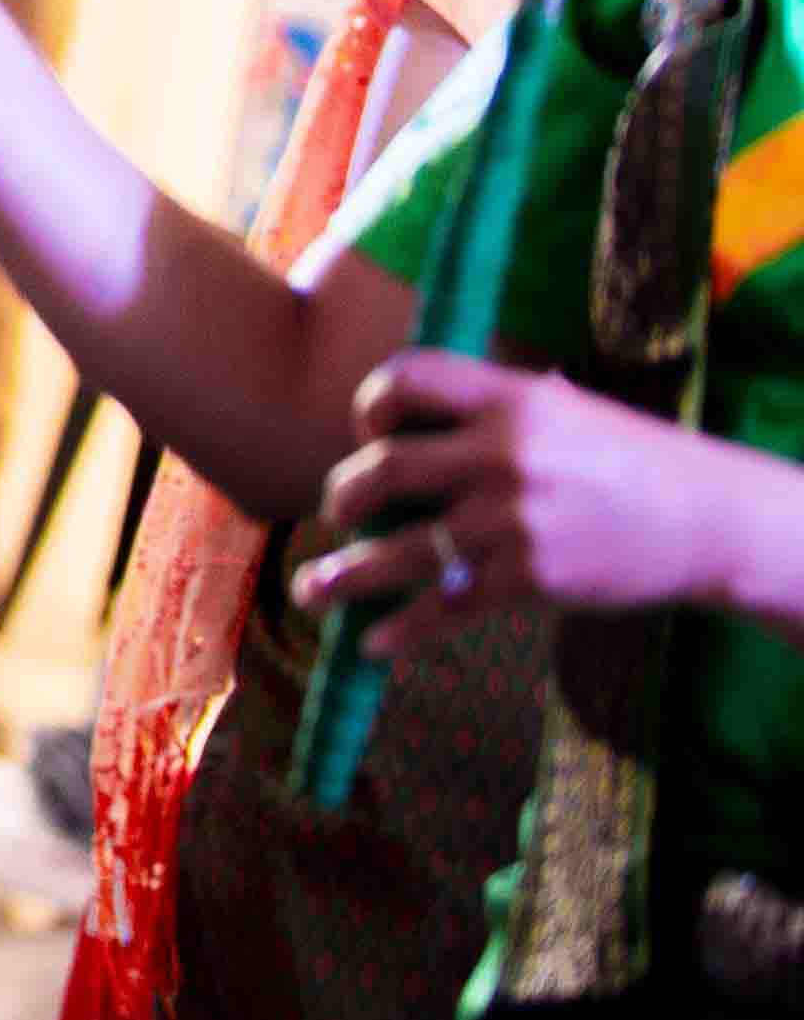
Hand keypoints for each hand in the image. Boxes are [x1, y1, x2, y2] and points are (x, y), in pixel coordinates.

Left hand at [287, 351, 803, 649]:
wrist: (711, 519)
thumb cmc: (631, 463)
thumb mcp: (564, 410)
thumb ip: (491, 411)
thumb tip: (414, 422)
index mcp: (510, 399)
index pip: (407, 377)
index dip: (371, 402)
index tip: (365, 430)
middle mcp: (503, 453)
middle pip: (384, 467)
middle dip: (346, 494)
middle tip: (340, 511)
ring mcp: (513, 519)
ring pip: (400, 549)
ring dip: (343, 575)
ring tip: (309, 589)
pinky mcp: (531, 578)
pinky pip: (446, 606)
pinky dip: (403, 629)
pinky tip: (374, 642)